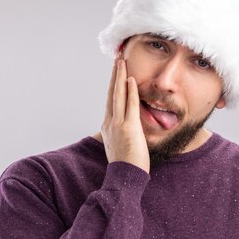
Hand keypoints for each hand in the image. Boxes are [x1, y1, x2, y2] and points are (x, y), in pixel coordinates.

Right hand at [100, 55, 149, 173]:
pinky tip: (131, 79)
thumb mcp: (119, 148)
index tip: (116, 74)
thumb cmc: (125, 167)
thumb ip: (121, 136)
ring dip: (120, 77)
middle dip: (114, 76)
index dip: (113, 86)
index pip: (110, 102)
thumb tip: (127, 132)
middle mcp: (110, 123)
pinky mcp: (128, 128)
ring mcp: (118, 124)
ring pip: (117, 95)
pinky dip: (130, 91)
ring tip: (122, 62)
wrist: (123, 178)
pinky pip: (130, 105)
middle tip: (117, 60)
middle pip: (111, 94)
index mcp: (107, 127)